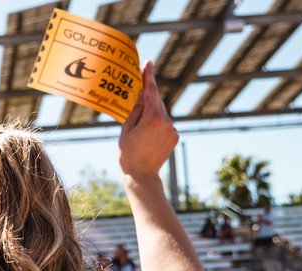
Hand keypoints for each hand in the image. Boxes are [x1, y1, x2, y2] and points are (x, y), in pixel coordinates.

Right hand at [118, 62, 177, 180]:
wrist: (142, 176)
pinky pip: (165, 123)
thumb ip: (135, 110)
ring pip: (161, 112)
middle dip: (148, 97)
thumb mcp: (127, 130)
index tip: (148, 63)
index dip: (149, 76)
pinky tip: (147, 136)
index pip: (151, 91)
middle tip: (137, 95)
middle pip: (156, 101)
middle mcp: (166, 121)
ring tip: (140, 128)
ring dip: (151, 113)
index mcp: (152, 118)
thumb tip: (141, 94)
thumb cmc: (129, 154)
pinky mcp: (175, 136)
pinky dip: (157, 123)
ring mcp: (172, 129)